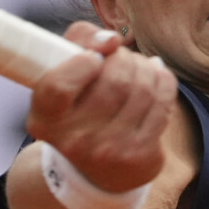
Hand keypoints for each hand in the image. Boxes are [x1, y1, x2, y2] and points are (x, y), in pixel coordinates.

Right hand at [26, 21, 179, 193]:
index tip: (93, 57)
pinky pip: (162, 102)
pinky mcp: (140, 154)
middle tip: (121, 59)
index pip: (58, 86)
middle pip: (114, 80)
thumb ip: (79, 40)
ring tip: (137, 68)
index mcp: (45, 120)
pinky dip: (162, 80)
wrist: (100, 169)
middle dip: (123, 58)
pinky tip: (155, 78)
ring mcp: (109, 151)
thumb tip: (111, 40)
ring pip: (143, 88)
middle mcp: (74, 140)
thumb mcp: (64, 73)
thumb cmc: (80, 104)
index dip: (81, 63)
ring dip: (144, 67)